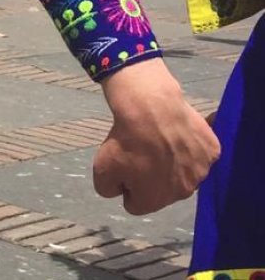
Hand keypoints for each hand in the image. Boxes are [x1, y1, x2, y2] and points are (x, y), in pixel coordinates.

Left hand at [93, 59, 219, 214]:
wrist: (152, 110)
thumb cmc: (125, 142)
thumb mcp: (101, 171)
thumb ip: (108, 190)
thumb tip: (121, 191)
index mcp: (156, 201)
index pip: (136, 204)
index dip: (125, 186)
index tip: (124, 167)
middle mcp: (184, 193)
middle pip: (163, 189)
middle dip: (151, 177)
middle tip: (141, 152)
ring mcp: (202, 173)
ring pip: (183, 173)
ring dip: (172, 163)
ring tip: (159, 142)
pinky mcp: (212, 152)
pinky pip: (199, 155)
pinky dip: (190, 147)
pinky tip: (178, 135)